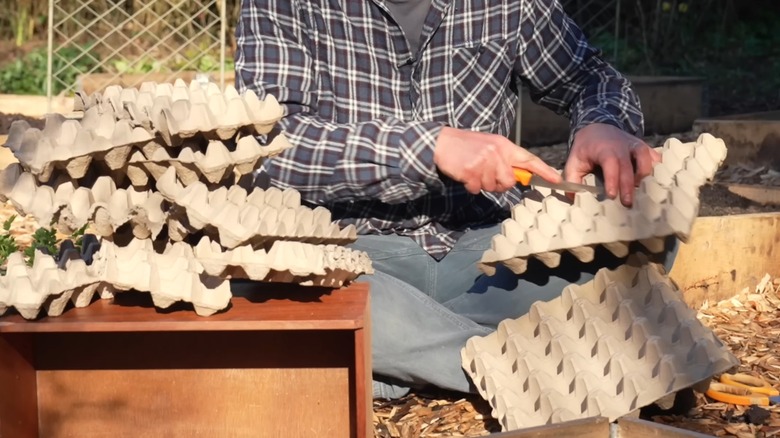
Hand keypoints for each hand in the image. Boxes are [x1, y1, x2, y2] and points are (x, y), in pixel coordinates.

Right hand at [434, 127, 560, 193]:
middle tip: (486, 175)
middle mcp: (497, 153)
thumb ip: (504, 159)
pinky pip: (477, 189)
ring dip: (482, 184)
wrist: (442, 142)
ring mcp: (484, 162)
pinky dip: (470, 186)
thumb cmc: (466, 146)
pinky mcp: (471, 171)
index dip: (544, 171)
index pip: (529, 159)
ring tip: (473, 171)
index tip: (557, 180)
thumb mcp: (490, 146)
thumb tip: (516, 178)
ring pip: (492, 187)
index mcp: (504, 146)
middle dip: (499, 184)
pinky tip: (465, 174)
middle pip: (509, 181)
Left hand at [565, 123, 660, 206]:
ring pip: (646, 158)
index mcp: (604, 149)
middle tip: (628, 204)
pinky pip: (655, 157)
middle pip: (629, 165)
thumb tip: (573, 199)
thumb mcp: (573, 162)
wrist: (597, 127)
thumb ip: (572, 180)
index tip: (612, 195)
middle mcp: (622, 146)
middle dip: (629, 185)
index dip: (613, 179)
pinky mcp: (644, 148)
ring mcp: (635, 145)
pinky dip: (658, 169)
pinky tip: (656, 183)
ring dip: (645, 176)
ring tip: (642, 192)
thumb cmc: (585, 149)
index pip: (610, 163)